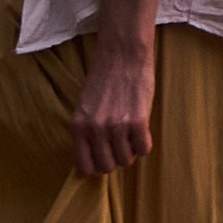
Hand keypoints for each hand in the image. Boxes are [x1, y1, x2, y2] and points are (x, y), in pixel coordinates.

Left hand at [71, 31, 155, 175]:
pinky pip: (143, 149)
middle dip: (115, 159)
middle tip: (120, 144)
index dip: (96, 167)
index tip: (104, 159)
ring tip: (131, 133)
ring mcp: (116, 126)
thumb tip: (93, 159)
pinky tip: (142, 129)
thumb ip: (86, 131)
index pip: (84, 167)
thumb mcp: (85, 106)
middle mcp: (95, 129)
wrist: (123, 54)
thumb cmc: (104, 78)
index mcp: (78, 126)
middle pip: (107, 166)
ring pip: (126, 160)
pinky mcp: (138, 121)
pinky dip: (144, 143)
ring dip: (130, 150)